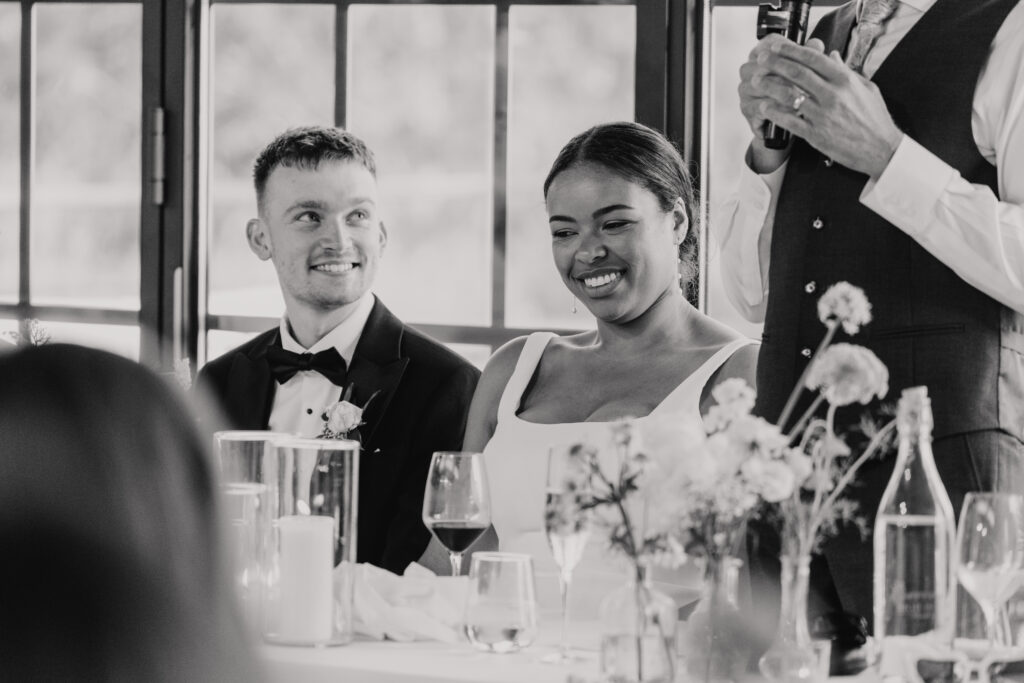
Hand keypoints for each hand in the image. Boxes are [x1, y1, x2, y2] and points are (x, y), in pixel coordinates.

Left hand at [745, 35, 902, 178]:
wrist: (881, 150)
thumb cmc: (874, 118)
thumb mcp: (866, 88)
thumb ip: (846, 71)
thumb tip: (831, 55)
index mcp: (845, 80)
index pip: (814, 58)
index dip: (792, 50)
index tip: (777, 48)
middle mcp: (833, 95)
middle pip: (797, 73)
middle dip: (775, 64)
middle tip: (761, 60)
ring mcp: (823, 115)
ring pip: (789, 95)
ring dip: (769, 86)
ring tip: (757, 82)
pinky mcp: (816, 135)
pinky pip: (790, 121)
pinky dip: (775, 113)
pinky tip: (764, 107)